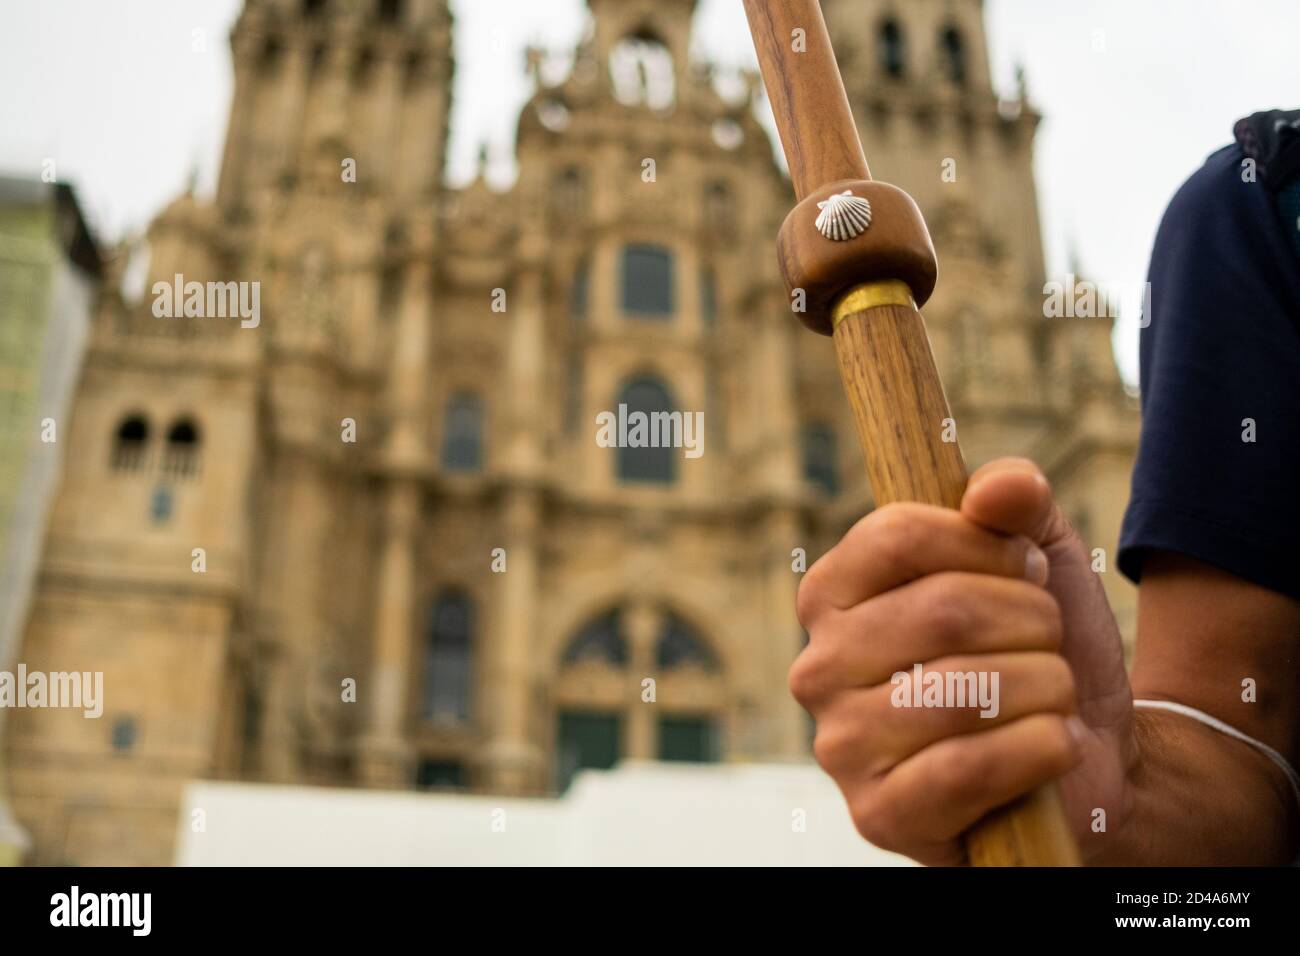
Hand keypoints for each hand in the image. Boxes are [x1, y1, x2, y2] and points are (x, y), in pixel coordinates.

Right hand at [792, 457, 1132, 864]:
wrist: (1086, 755)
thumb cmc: (1034, 647)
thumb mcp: (1035, 554)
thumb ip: (1015, 498)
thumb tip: (996, 490)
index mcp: (833, 595)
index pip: (897, 534)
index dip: (987, 545)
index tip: (1027, 569)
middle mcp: (817, 668)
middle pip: (942, 609)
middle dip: (1032, 621)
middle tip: (1049, 641)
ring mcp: (840, 746)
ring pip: (965, 689)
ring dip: (1046, 686)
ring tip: (1053, 696)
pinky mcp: (877, 815)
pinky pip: (967, 768)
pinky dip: (1040, 749)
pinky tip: (1055, 745)